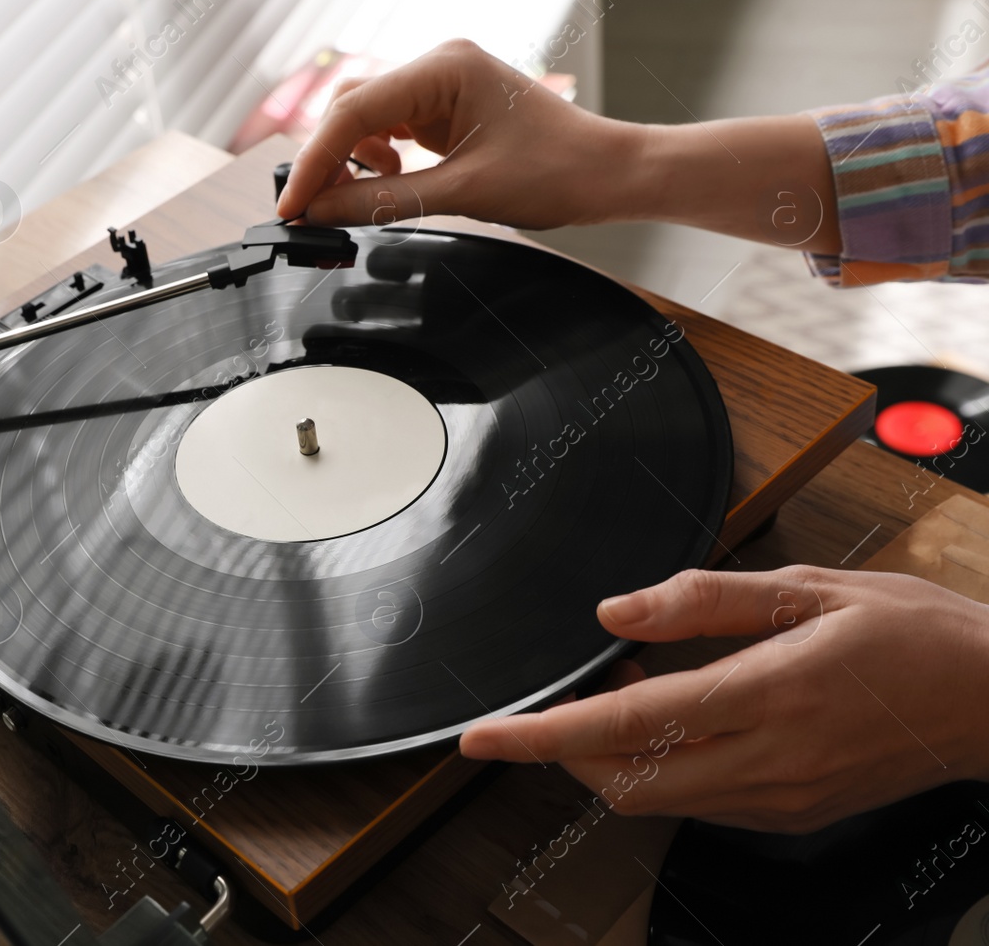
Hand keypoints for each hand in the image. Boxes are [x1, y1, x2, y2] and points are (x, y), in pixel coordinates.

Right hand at [275, 38, 842, 254]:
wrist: (611, 175)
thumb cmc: (558, 171)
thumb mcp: (461, 193)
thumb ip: (381, 200)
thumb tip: (321, 210)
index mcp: (445, 67)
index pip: (355, 111)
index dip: (315, 161)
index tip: (291, 204)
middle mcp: (439, 65)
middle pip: (353, 109)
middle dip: (327, 160)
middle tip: (306, 211)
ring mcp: (443, 85)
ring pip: (368, 120)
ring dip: (352, 161)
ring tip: (354, 199)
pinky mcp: (447, 108)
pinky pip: (392, 130)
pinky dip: (377, 161)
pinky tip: (387, 183)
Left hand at [458, 566, 988, 831]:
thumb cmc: (916, 636)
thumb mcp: (813, 588)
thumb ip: (706, 599)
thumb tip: (618, 612)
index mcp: (768, 693)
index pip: (625, 724)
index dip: (541, 733)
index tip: (483, 736)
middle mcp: (769, 759)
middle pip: (624, 782)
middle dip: (565, 750)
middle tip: (553, 699)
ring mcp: (780, 796)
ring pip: (657, 798)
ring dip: (614, 753)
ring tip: (628, 686)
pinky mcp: (792, 812)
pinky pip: (700, 800)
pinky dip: (662, 763)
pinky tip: (677, 713)